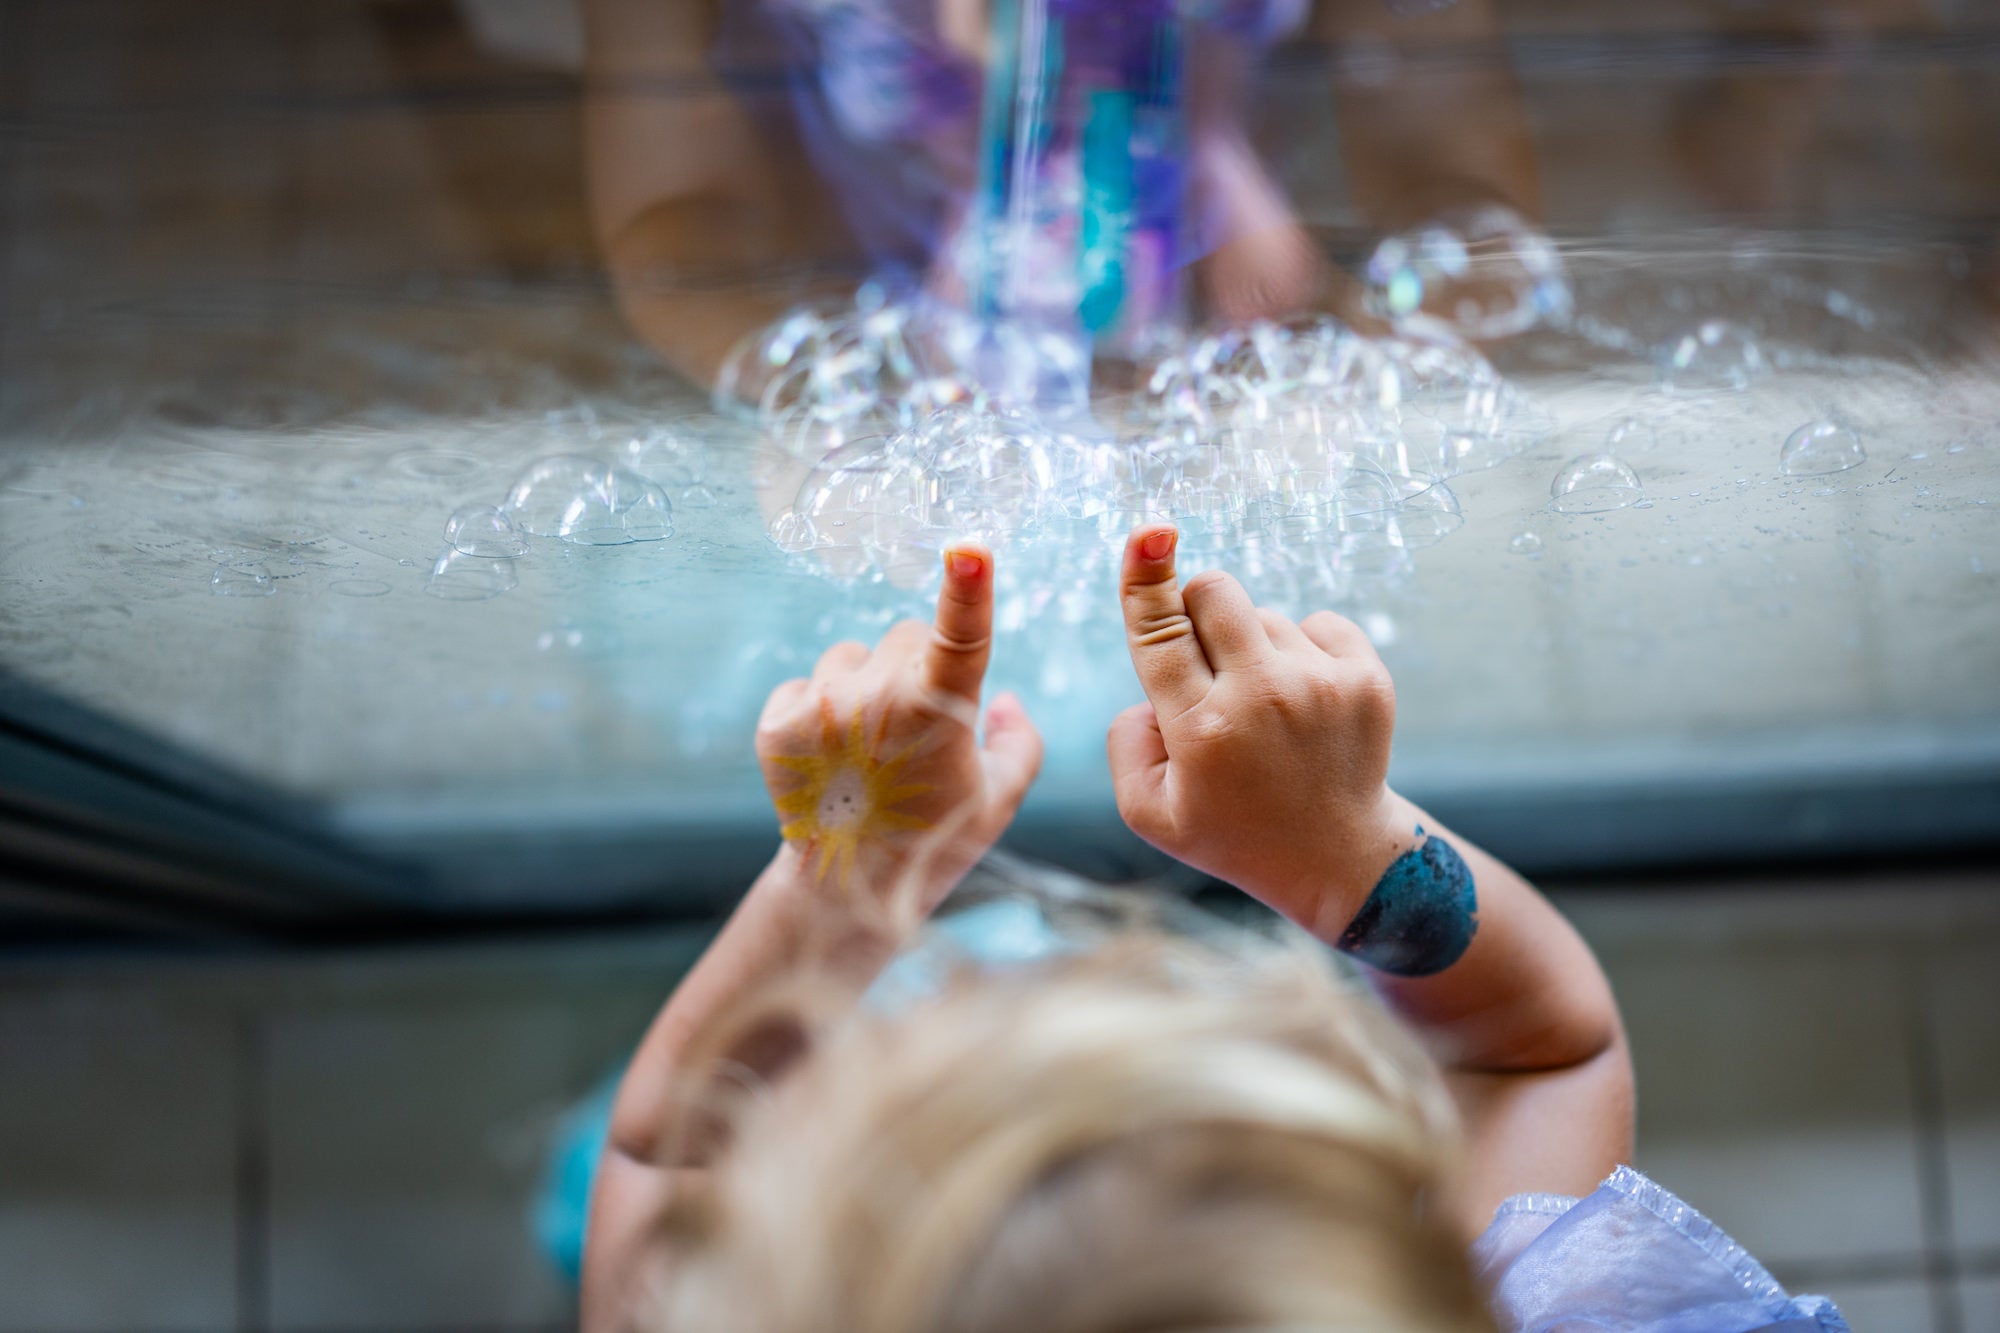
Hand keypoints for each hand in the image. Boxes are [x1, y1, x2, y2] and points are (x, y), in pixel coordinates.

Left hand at [755, 545, 1042, 914]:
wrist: (845, 890)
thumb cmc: (934, 842)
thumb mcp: (999, 800)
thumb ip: (1020, 741)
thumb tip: (1007, 699)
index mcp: (940, 709)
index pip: (962, 634)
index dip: (970, 585)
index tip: (969, 546)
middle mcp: (877, 697)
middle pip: (906, 637)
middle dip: (918, 668)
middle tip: (917, 730)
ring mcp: (822, 707)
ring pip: (853, 657)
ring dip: (864, 686)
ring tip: (868, 750)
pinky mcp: (777, 722)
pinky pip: (806, 684)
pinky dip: (819, 710)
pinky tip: (831, 757)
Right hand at [1107, 523, 1415, 936]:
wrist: (1336, 856)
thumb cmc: (1229, 830)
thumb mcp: (1149, 811)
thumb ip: (1125, 740)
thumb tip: (1151, 687)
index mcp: (1203, 731)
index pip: (1162, 634)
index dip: (1147, 577)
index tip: (1150, 531)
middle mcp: (1265, 699)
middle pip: (1215, 592)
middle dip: (1195, 608)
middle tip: (1203, 661)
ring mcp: (1322, 685)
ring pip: (1262, 615)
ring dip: (1250, 648)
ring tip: (1263, 711)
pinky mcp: (1367, 678)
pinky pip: (1317, 621)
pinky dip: (1300, 650)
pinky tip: (1302, 701)